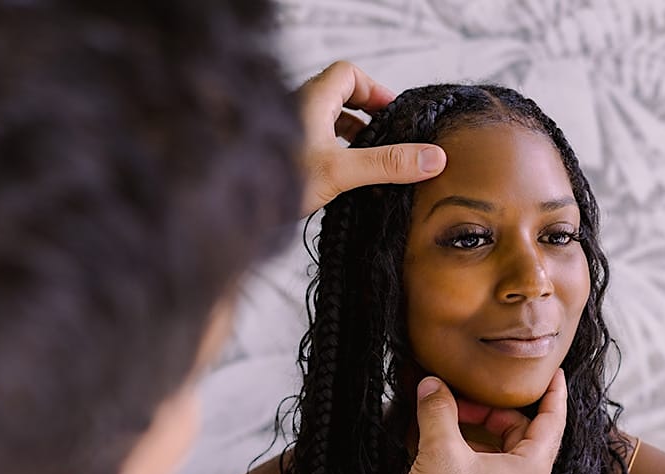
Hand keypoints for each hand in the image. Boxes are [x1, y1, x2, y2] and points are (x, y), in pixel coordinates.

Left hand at [293, 61, 446, 216]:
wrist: (231, 207)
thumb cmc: (278, 179)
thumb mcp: (343, 170)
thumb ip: (389, 164)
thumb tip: (434, 158)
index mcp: (312, 100)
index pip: (348, 74)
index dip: (374, 89)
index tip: (394, 113)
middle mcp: (296, 110)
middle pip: (339, 99)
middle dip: (366, 118)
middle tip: (388, 140)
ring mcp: (286, 133)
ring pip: (326, 125)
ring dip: (351, 140)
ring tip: (371, 164)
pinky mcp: (282, 157)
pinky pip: (315, 146)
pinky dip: (334, 157)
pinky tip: (343, 183)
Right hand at [390, 370, 566, 473]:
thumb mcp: (440, 453)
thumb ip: (438, 412)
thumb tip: (431, 385)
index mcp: (531, 470)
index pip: (553, 421)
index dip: (554, 393)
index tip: (554, 373)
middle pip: (522, 435)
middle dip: (494, 411)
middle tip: (463, 397)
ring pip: (501, 455)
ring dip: (477, 434)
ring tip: (446, 420)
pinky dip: (470, 455)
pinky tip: (441, 449)